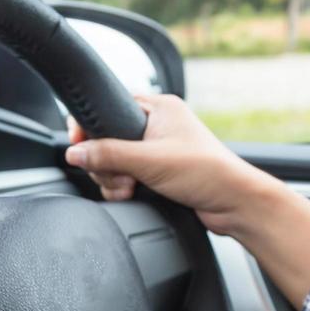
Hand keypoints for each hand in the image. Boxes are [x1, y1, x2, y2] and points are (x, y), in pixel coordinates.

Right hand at [65, 94, 285, 241]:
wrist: (234, 204)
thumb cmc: (207, 173)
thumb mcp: (149, 161)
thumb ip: (108, 155)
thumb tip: (75, 152)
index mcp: (159, 108)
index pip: (109, 106)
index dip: (90, 127)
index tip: (79, 145)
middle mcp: (157, 126)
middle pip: (107, 140)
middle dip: (107, 164)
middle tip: (123, 176)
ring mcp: (157, 150)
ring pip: (114, 162)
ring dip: (115, 179)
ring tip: (131, 188)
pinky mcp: (158, 172)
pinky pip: (126, 177)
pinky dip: (124, 188)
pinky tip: (134, 195)